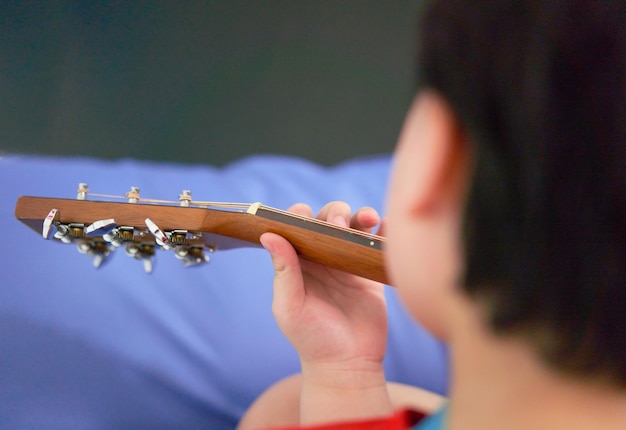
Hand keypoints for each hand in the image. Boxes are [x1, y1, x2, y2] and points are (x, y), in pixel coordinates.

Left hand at [261, 201, 387, 373]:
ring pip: (355, 224)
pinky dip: (386, 229)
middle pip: (329, 217)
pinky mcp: (371, 270)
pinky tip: (387, 225)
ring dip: (361, 214)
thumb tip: (268, 235)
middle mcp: (323, 255)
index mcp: (298, 260)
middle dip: (335, 213)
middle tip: (339, 226)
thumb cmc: (311, 338)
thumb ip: (283, 271)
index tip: (305, 214)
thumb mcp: (290, 306)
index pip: (297, 225)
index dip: (299, 214)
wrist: (347, 364)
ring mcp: (349, 260)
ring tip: (368, 219)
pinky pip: (378, 242)